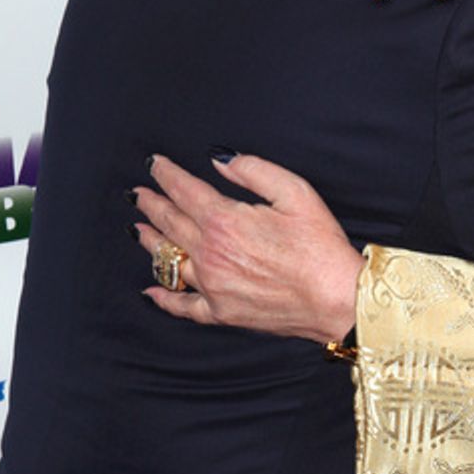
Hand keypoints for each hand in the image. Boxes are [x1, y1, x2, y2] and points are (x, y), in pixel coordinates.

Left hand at [131, 153, 362, 342]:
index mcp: (225, 221)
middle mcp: (211, 254)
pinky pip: (182, 305)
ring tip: (138, 229)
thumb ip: (253, 170)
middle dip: (151, 204)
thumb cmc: (321, 247)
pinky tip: (150, 291)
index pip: (184, 191)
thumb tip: (220, 160)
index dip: (166, 174)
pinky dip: (163, 297)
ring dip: (150, 241)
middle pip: (170, 223)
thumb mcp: (295, 192)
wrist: (336, 298)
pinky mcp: (221, 312)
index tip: (155, 164)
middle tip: (138, 194)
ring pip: (168, 260)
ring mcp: (212, 286)